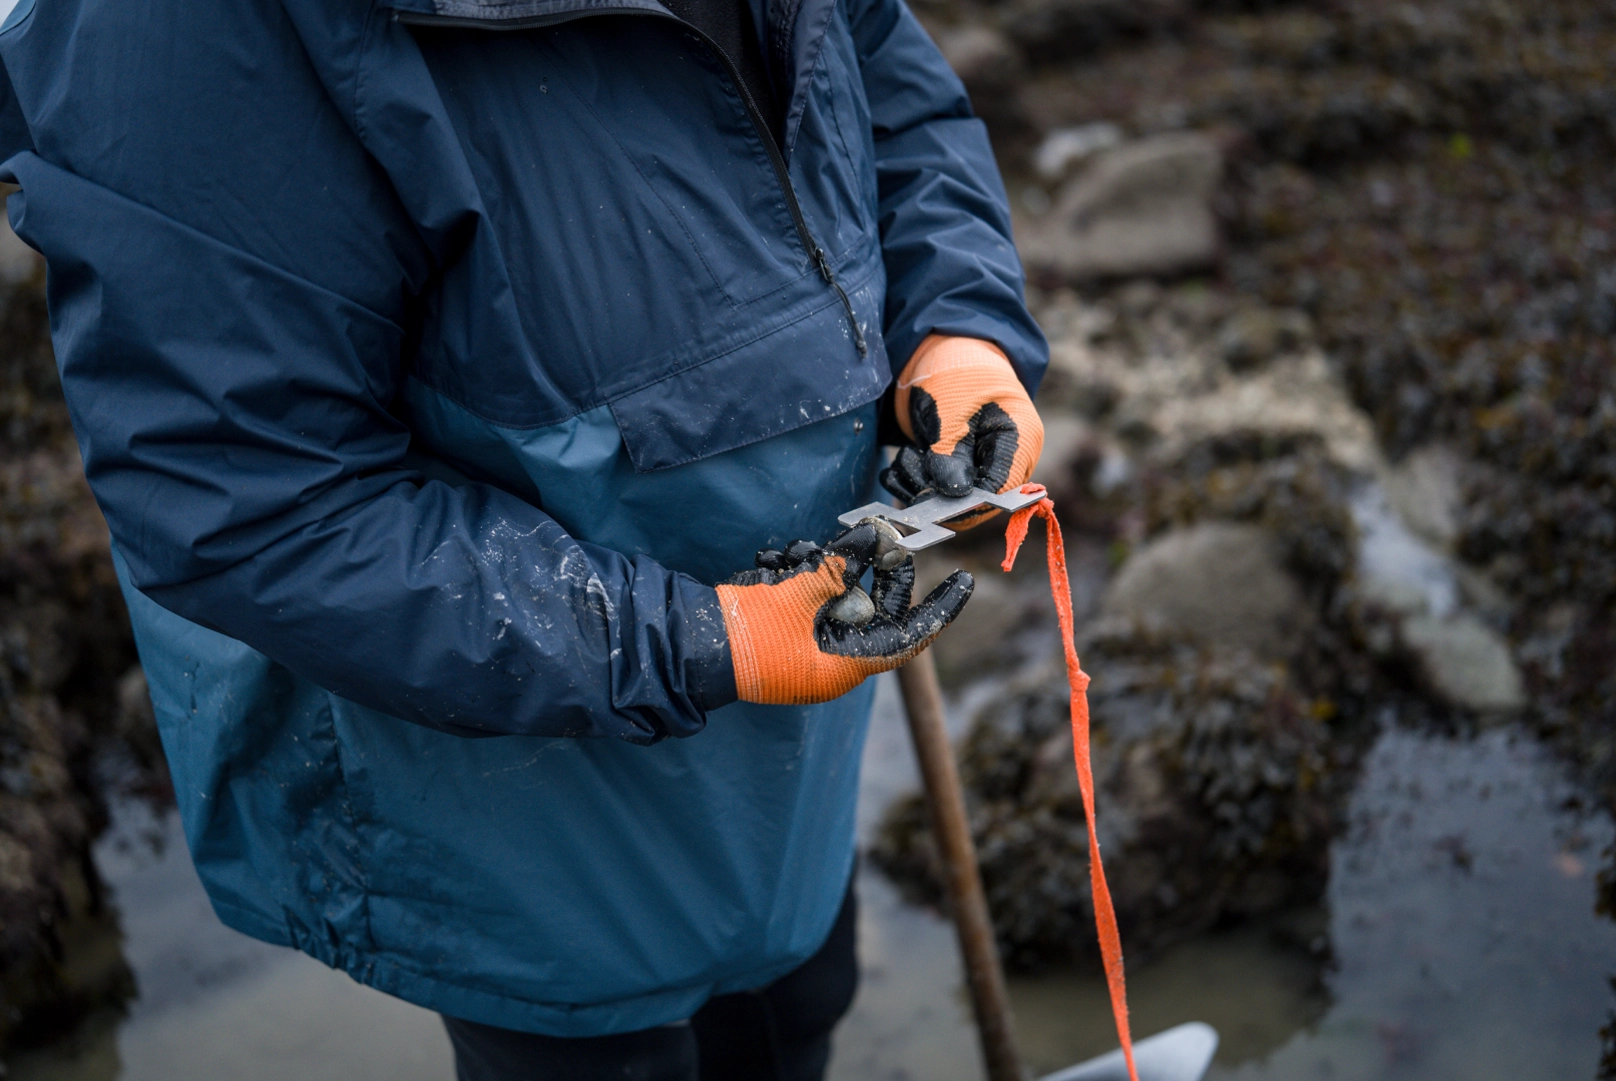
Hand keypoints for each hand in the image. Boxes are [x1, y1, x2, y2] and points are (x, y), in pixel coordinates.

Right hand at [716, 520, 973, 704]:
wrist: (691, 647)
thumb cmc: (749, 633)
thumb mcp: (801, 594)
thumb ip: (841, 565)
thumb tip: (880, 536)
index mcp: (847, 666)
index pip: (910, 637)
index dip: (940, 608)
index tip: (965, 580)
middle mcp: (834, 659)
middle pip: (876, 608)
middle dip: (877, 570)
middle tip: (884, 535)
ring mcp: (809, 645)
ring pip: (839, 598)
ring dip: (828, 567)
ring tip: (803, 552)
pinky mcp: (786, 630)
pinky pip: (810, 599)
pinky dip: (802, 576)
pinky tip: (775, 562)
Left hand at [881, 335, 1043, 523]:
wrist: (947, 354)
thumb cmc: (958, 373)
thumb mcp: (951, 410)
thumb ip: (950, 453)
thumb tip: (952, 493)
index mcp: (1020, 442)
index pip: (1001, 491)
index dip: (967, 502)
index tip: (931, 496)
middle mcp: (1007, 461)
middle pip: (975, 500)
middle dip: (936, 490)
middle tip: (910, 463)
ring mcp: (983, 466)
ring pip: (951, 500)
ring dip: (919, 484)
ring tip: (908, 455)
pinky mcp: (960, 469)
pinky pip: (937, 491)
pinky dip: (914, 481)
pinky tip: (905, 461)